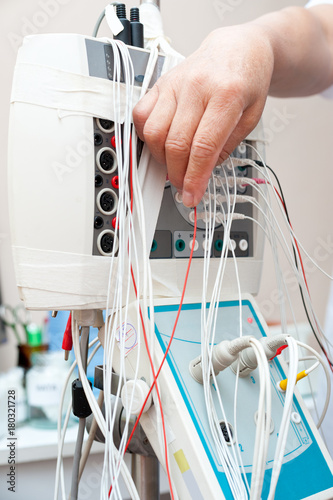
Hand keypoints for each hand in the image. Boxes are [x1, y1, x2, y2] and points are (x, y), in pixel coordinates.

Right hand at [133, 24, 273, 206]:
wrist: (237, 49)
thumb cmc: (247, 80)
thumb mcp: (251, 117)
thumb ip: (226, 146)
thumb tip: (203, 171)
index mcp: (227, 95)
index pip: (203, 147)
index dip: (195, 178)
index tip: (192, 197)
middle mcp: (197, 87)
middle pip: (176, 143)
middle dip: (178, 174)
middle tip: (185, 185)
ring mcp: (175, 83)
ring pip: (153, 132)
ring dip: (161, 158)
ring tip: (175, 164)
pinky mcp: (160, 83)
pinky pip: (141, 114)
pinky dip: (146, 136)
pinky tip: (161, 143)